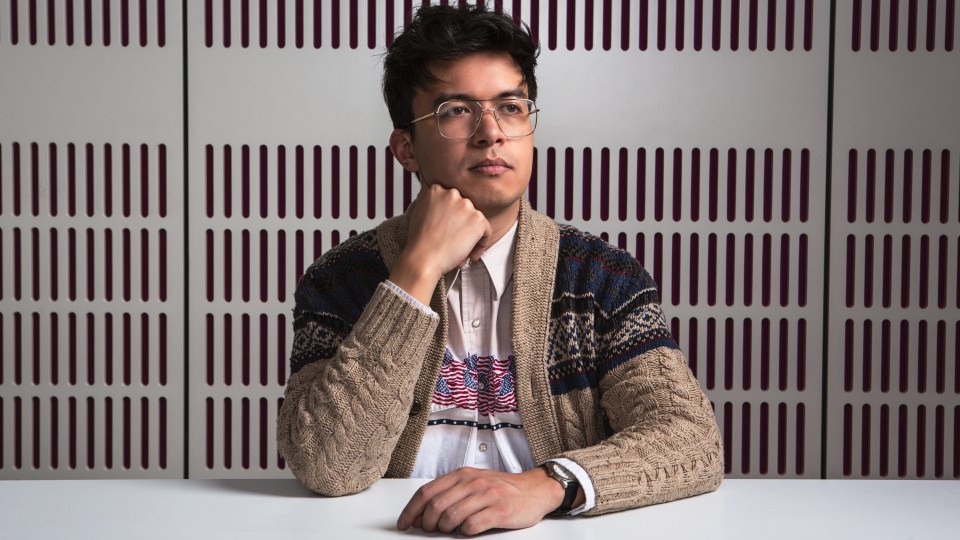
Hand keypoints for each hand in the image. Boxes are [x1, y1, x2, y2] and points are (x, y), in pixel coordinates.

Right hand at [389, 184, 493, 304]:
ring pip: (475, 221)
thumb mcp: (419, 212)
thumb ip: (431, 202)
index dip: (451, 217)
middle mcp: (452, 193)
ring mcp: (466, 205)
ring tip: (458, 251)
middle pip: (464, 210)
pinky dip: (480, 245)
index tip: (447, 229)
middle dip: (460, 226)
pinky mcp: (478, 219)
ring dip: (470, 236)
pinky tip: (469, 254)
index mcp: (436, 190)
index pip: (451, 200)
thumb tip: (440, 204)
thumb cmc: (420, 241)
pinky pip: (486, 232)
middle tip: (452, 241)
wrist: (423, 257)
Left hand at [396, 467, 563, 535]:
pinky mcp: (499, 510)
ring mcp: (486, 495)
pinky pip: (472, 525)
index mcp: (462, 475)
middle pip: (435, 505)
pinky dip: (464, 532)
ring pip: (451, 516)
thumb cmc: (501, 488)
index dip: (411, 510)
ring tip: (448, 531)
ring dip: (444, 529)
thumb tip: (423, 512)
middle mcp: (472, 482)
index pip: (427, 492)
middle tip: (428, 531)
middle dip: (426, 523)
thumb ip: (451, 493)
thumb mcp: (474, 482)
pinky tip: (468, 531)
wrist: (535, 490)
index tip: (404, 524)